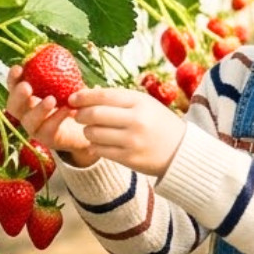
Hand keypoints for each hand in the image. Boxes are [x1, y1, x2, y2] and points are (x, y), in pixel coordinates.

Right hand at [6, 65, 95, 163]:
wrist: (88, 125)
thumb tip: (61, 55)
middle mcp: (26, 114)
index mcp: (27, 98)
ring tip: (51, 99)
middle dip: (18, 96)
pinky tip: (68, 109)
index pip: (14, 87)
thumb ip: (64, 73)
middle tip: (26, 86)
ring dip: (39, 109)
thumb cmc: (75, 100)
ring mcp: (35, 128)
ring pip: (29, 121)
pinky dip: (57, 118)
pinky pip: (49, 129)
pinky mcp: (47, 139)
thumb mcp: (70, 84)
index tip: (18, 68)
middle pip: (13, 107)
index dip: (13, 79)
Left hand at [72, 86, 187, 177]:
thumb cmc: (158, 123)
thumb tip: (86, 95)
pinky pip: (99, 150)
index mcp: (139, 102)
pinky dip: (94, 146)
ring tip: (92, 130)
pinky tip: (98, 143)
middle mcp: (136, 120)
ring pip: (93, 134)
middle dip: (80, 114)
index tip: (72, 98)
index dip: (83, 96)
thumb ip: (118, 99)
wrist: (181, 150)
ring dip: (87, 131)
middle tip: (78, 115)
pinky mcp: (129, 159)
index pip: (103, 96)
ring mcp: (132, 141)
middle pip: (94, 114)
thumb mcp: (145, 104)